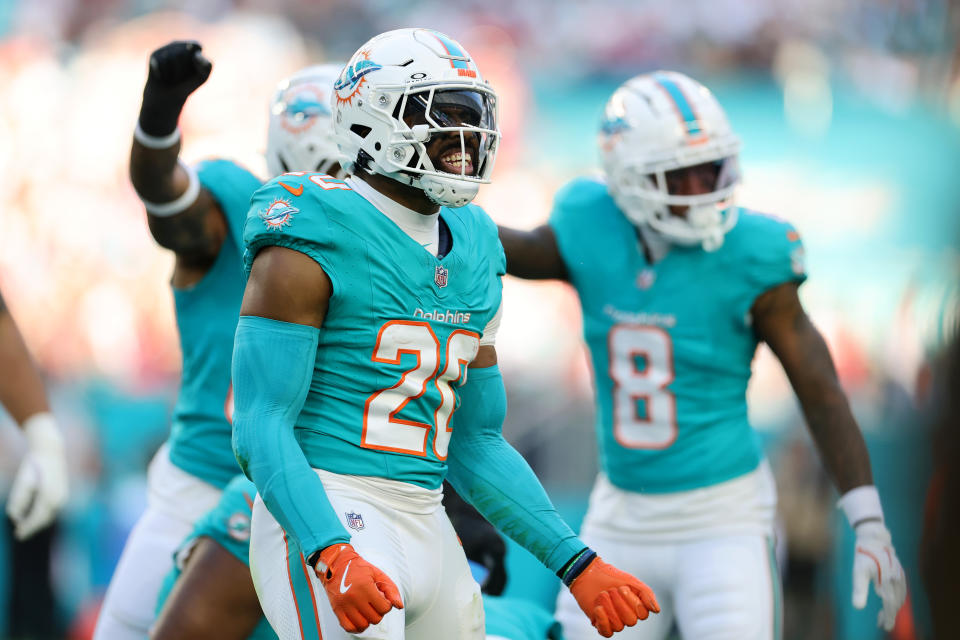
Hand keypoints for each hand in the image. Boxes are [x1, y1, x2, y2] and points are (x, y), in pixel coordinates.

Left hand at [5, 414, 67, 539]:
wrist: (51, 451)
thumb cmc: (34, 465)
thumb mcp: (23, 481)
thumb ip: (19, 500)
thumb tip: (14, 517)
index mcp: (49, 497)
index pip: (37, 519)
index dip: (27, 528)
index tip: (18, 535)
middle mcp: (60, 499)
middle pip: (45, 520)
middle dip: (32, 527)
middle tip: (19, 534)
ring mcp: (63, 497)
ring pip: (49, 516)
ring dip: (38, 522)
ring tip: (25, 527)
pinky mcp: (63, 494)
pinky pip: (52, 510)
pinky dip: (43, 515)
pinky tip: (34, 516)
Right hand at [139, 40, 212, 136]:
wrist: (168, 97)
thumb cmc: (187, 85)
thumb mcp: (202, 77)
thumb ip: (207, 66)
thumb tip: (196, 56)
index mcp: (191, 47)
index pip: (196, 46)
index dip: (197, 62)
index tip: (195, 71)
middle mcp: (177, 44)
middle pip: (183, 53)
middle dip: (184, 69)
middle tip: (181, 77)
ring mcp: (164, 49)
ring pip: (172, 57)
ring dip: (175, 74)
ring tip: (173, 78)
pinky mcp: (154, 55)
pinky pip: (161, 63)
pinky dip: (165, 74)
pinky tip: (163, 77)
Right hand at [314, 543, 402, 632]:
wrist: (337, 564)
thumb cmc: (358, 568)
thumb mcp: (378, 574)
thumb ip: (391, 589)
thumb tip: (399, 605)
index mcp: (365, 586)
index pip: (384, 608)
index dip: (387, 605)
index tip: (382, 599)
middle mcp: (354, 597)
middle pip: (375, 618)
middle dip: (378, 612)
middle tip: (375, 604)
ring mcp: (344, 605)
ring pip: (363, 625)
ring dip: (368, 620)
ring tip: (367, 610)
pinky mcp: (337, 610)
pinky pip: (349, 627)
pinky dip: (356, 627)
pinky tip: (359, 619)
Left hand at [569, 556, 658, 636]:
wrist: (590, 573)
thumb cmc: (612, 577)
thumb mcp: (632, 582)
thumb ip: (647, 594)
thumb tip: (656, 610)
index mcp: (636, 607)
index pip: (643, 614)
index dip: (633, 603)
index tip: (623, 587)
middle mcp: (626, 616)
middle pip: (631, 621)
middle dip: (620, 603)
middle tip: (612, 590)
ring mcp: (614, 621)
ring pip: (619, 626)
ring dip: (609, 608)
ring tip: (603, 594)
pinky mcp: (600, 624)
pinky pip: (607, 632)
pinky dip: (603, 620)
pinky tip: (598, 608)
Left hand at [852, 521, 905, 630]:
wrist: (874, 537)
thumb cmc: (864, 555)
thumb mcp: (858, 572)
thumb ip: (859, 590)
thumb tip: (858, 608)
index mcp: (887, 582)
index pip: (890, 606)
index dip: (888, 618)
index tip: (883, 626)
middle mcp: (896, 580)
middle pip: (896, 604)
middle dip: (890, 615)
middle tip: (881, 622)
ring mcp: (900, 576)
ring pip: (900, 597)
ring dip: (894, 608)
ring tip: (884, 615)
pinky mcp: (900, 572)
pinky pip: (902, 590)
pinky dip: (898, 599)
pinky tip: (891, 601)